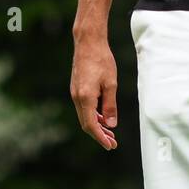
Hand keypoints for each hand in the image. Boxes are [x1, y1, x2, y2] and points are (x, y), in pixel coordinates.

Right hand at [70, 34, 118, 149]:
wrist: (88, 43)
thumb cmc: (101, 60)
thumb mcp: (111, 84)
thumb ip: (110, 105)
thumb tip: (111, 124)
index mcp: (85, 97)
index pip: (91, 125)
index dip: (100, 137)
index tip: (110, 146)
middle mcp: (77, 97)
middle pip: (86, 123)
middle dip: (99, 135)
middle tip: (113, 143)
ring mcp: (75, 93)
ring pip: (85, 116)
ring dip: (97, 126)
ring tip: (110, 133)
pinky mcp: (76, 89)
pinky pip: (84, 108)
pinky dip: (93, 116)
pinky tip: (103, 118)